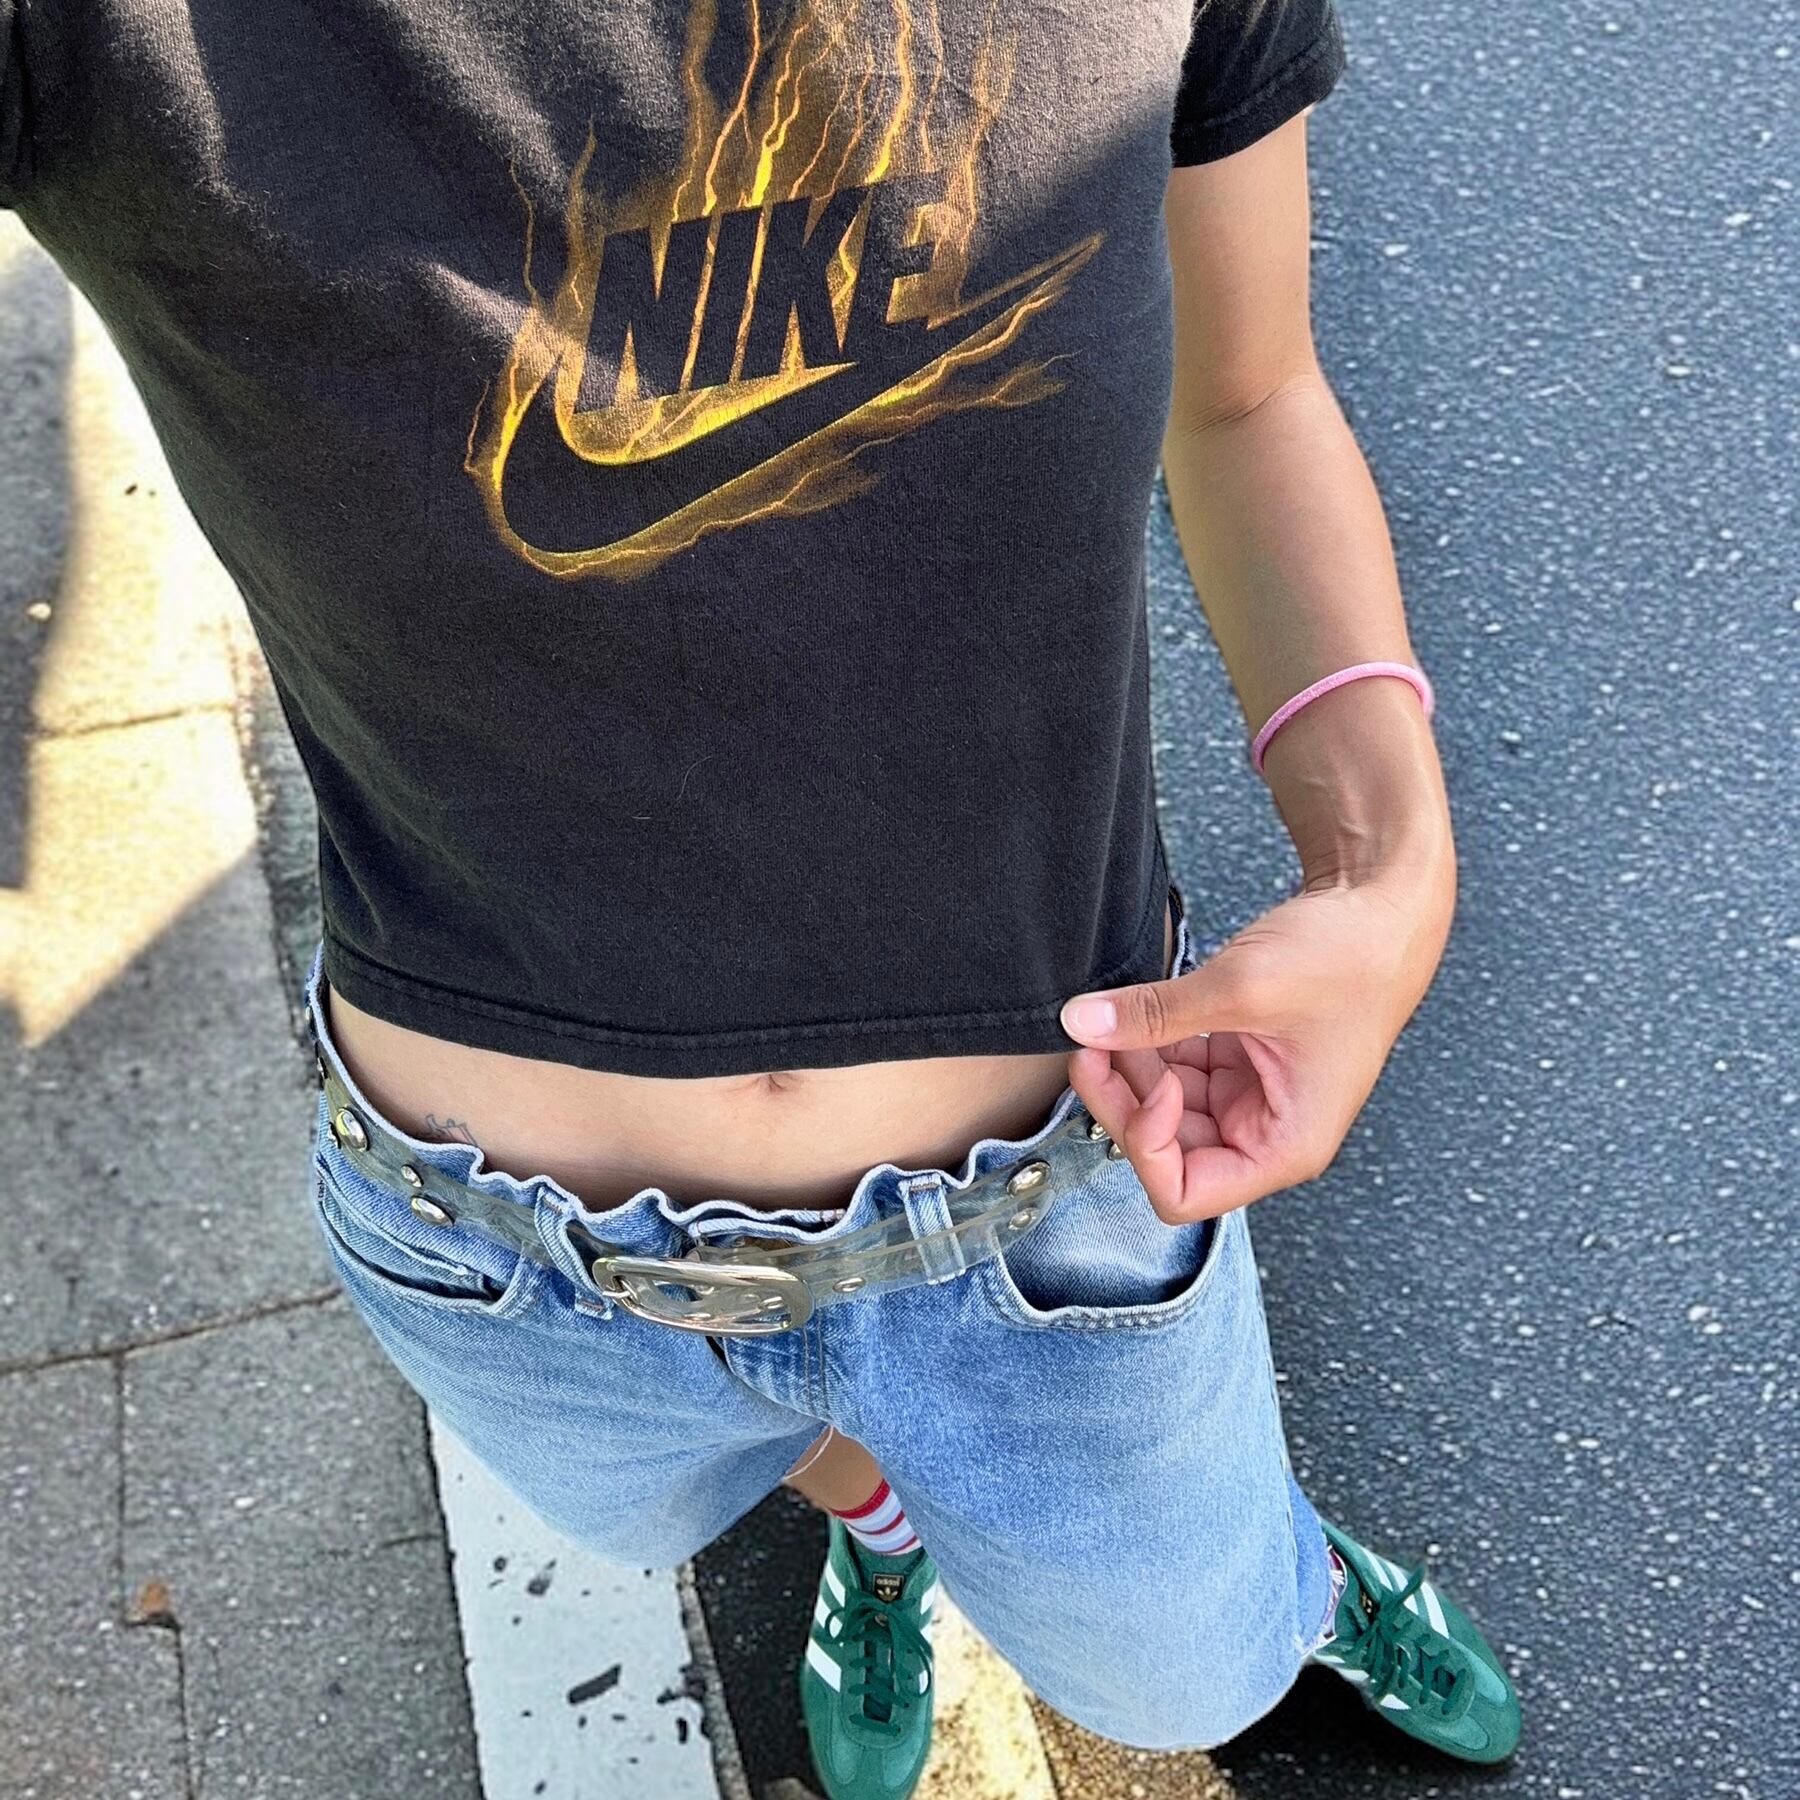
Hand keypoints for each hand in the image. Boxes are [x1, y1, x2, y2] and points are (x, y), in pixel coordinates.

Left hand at [1059, 861, 1453, 1222]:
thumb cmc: (1348, 959)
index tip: (1148, 1086)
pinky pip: (1176, 1069)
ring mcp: (1250, 1096)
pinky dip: (1150, 1045)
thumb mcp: (1242, 988)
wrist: (1383, 909)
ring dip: (1131, 1070)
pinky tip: (1135, 1012)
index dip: (1147, 1148)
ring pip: (1164, 1108)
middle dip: (1125, 1102)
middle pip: (1166, 1150)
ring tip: (1110, 1021)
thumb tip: (1079, 1023)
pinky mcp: (1238, 1059)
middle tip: (1093, 1046)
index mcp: (1285, 1146)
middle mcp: (1266, 1133)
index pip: (1185, 1193)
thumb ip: (1155, 1014)